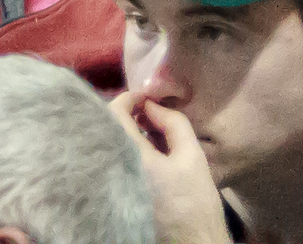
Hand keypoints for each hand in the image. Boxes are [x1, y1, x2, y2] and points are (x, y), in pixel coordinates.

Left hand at [110, 92, 229, 243]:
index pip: (113, 114)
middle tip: (151, 114)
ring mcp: (110, 185)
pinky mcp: (113, 195)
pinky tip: (148, 154)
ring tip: (153, 132)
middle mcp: (112, 170)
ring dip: (128, 133)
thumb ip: (173, 123)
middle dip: (128, 116)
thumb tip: (152, 105)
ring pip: (110, 146)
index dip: (129, 99)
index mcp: (130, 158)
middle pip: (108, 129)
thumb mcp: (192, 157)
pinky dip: (127, 151)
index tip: (147, 98)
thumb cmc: (194, 203)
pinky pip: (114, 162)